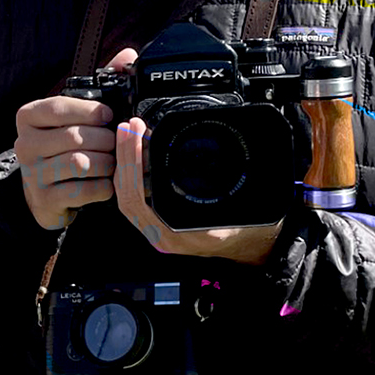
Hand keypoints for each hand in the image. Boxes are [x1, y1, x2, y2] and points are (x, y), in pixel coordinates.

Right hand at [14, 47, 136, 230]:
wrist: (45, 191)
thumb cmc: (63, 145)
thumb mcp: (74, 114)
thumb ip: (100, 85)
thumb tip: (128, 55)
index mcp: (28, 117)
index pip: (58, 107)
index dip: (89, 111)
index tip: (108, 115)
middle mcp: (24, 144)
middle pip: (75, 137)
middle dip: (105, 140)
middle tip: (115, 143)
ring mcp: (32, 174)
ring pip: (81, 163)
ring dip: (106, 163)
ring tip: (112, 162)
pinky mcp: (45, 198)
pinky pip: (84, 190)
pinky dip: (103, 187)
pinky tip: (105, 183)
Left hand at [114, 115, 283, 263]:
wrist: (249, 247)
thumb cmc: (246, 229)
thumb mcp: (236, 209)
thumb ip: (221, 196)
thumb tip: (211, 167)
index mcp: (176, 234)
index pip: (138, 198)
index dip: (133, 165)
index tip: (137, 136)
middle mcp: (161, 236)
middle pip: (127, 194)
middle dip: (125, 156)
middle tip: (128, 128)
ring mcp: (156, 232)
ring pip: (126, 197)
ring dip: (124, 164)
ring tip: (126, 134)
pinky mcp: (155, 224)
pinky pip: (132, 201)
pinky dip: (129, 175)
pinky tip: (131, 156)